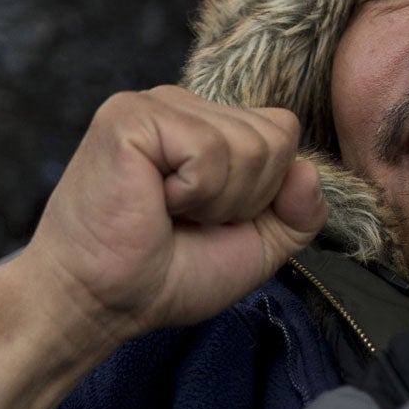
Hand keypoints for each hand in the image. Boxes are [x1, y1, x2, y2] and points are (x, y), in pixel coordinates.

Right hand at [0, 88, 326, 408]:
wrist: (100, 305)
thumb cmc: (164, 276)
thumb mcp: (257, 245)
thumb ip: (299, 211)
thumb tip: (308, 170)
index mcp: (208, 123)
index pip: (282, 131)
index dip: (265, 190)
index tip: (213, 219)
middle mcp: (183, 103)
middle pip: (275, 137)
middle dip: (245, 199)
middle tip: (187, 219)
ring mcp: (156, 103)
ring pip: (248, 145)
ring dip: (217, 200)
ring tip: (167, 211)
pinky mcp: (131, 115)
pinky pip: (209, 151)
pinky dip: (193, 193)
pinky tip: (153, 201)